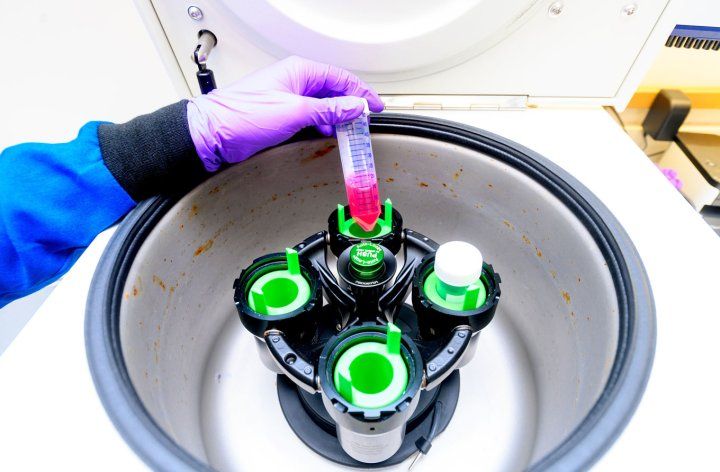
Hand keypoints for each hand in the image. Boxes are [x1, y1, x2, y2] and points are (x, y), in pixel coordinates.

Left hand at [187, 56, 383, 171]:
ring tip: (350, 131)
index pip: (341, 78)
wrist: (212, 134)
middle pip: (333, 92)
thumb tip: (354, 106)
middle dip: (351, 107)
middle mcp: (294, 82)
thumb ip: (328, 110)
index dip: (361, 92)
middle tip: (365, 122)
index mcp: (299, 71)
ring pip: (323, 106)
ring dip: (337, 118)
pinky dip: (323, 125)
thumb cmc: (242, 115)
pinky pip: (311, 117)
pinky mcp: (282, 115)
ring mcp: (288, 98)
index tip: (376, 106)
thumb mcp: (294, 112)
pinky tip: (328, 134)